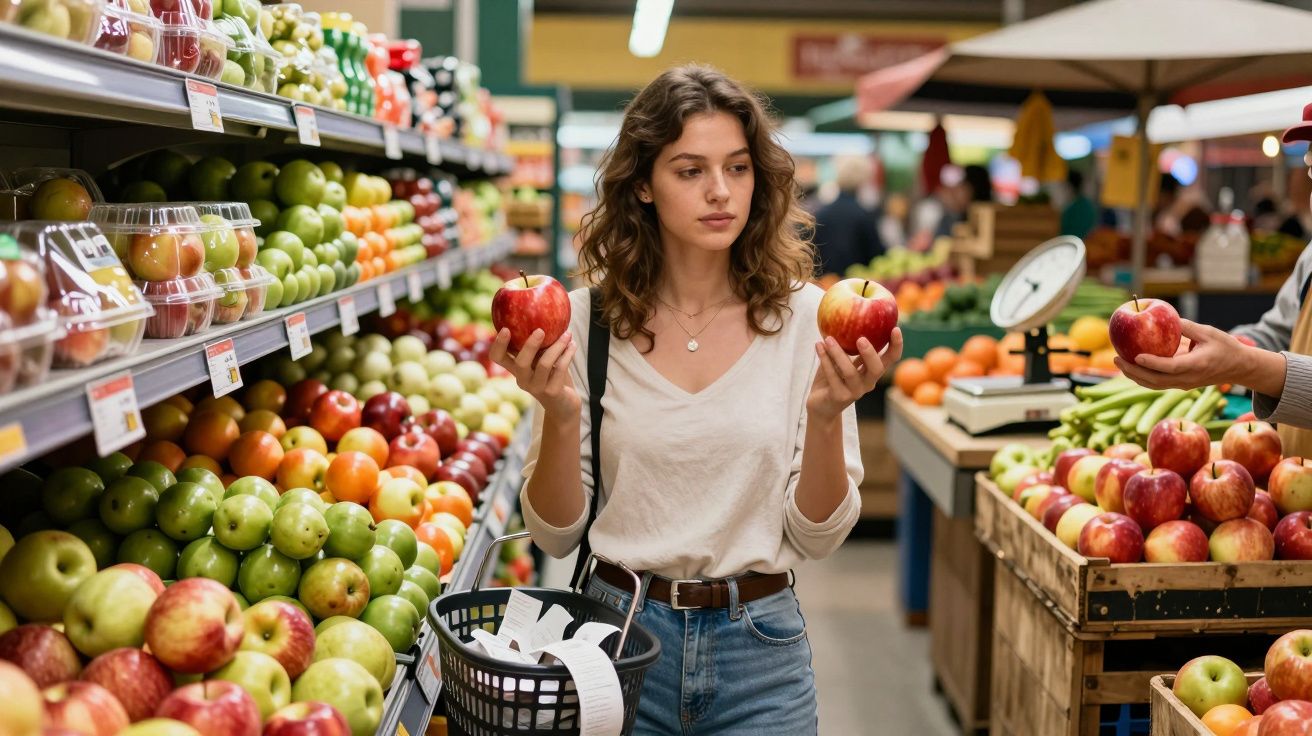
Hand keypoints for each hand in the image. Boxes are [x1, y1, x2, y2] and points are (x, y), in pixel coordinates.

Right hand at [490, 328, 579, 416]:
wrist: (563, 404)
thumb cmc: (551, 375)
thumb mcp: (541, 358)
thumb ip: (539, 344)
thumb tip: (542, 313)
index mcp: (515, 368)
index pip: (497, 357)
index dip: (499, 344)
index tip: (505, 328)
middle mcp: (522, 379)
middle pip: (520, 362)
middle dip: (530, 344)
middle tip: (541, 330)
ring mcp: (536, 388)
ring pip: (544, 364)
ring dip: (558, 346)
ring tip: (567, 334)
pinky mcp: (552, 392)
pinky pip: (560, 369)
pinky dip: (568, 354)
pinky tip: (573, 345)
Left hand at [807, 328, 902, 420]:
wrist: (820, 406)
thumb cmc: (833, 377)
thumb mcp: (842, 359)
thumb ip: (847, 344)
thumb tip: (848, 315)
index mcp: (872, 371)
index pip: (891, 359)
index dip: (896, 345)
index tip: (895, 328)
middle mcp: (868, 383)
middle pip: (877, 369)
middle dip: (871, 353)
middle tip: (860, 338)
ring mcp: (855, 392)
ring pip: (849, 372)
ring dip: (838, 353)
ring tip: (828, 338)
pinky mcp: (839, 397)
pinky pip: (832, 376)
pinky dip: (825, 359)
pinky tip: (818, 346)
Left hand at [1113, 319, 1246, 389]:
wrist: (1239, 367)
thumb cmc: (1226, 347)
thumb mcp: (1209, 332)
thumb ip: (1187, 327)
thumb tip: (1165, 317)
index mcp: (1197, 365)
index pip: (1170, 367)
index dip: (1152, 363)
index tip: (1136, 356)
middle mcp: (1188, 378)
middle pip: (1156, 381)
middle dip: (1134, 372)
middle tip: (1116, 359)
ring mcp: (1184, 384)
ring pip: (1154, 385)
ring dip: (1135, 376)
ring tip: (1119, 363)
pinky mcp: (1181, 385)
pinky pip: (1158, 384)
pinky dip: (1143, 377)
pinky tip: (1131, 366)